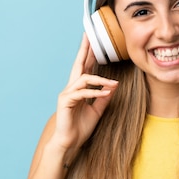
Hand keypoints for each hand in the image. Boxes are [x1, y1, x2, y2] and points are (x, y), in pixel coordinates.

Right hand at [51, 34, 118, 153]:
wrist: (69, 143)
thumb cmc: (80, 128)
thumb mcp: (97, 111)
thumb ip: (103, 98)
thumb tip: (113, 86)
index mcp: (78, 89)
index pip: (84, 68)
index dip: (89, 54)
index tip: (92, 41)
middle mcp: (71, 88)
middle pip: (78, 65)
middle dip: (84, 50)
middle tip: (89, 36)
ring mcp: (67, 94)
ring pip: (83, 78)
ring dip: (100, 80)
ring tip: (112, 84)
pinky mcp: (65, 102)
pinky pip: (82, 93)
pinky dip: (95, 92)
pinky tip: (106, 93)